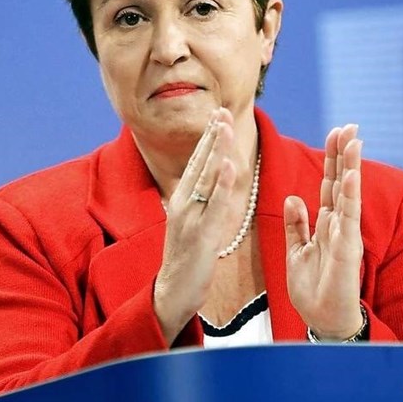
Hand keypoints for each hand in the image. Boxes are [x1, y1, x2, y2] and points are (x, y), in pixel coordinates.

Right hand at [153, 108, 237, 342]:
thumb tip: (214, 178)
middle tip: (222, 109)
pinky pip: (214, 206)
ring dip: (216, 150)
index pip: (197, 161)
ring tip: (225, 126)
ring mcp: (190, 218)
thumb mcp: (193, 222)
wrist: (173, 292)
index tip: (218, 113)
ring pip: (206, 178)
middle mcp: (183, 203)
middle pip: (200, 163)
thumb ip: (203, 200)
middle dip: (212, 135)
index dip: (208, 136)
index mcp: (183, 199)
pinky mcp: (201, 235)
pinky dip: (222, 184)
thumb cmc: (187, 258)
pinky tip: (229, 165)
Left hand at [285, 124, 363, 339]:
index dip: (332, 158)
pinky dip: (350, 197)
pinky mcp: (346, 250)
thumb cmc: (313, 288)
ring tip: (354, 140)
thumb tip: (293, 197)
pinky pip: (348, 219)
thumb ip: (296, 224)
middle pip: (341, 182)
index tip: (336, 132)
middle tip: (349, 125)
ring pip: (348, 194)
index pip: (329, 183)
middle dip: (344, 154)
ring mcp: (344, 235)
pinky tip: (351, 177)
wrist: (322, 318)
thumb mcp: (297, 250)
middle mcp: (338, 224)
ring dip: (351, 167)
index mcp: (325, 222)